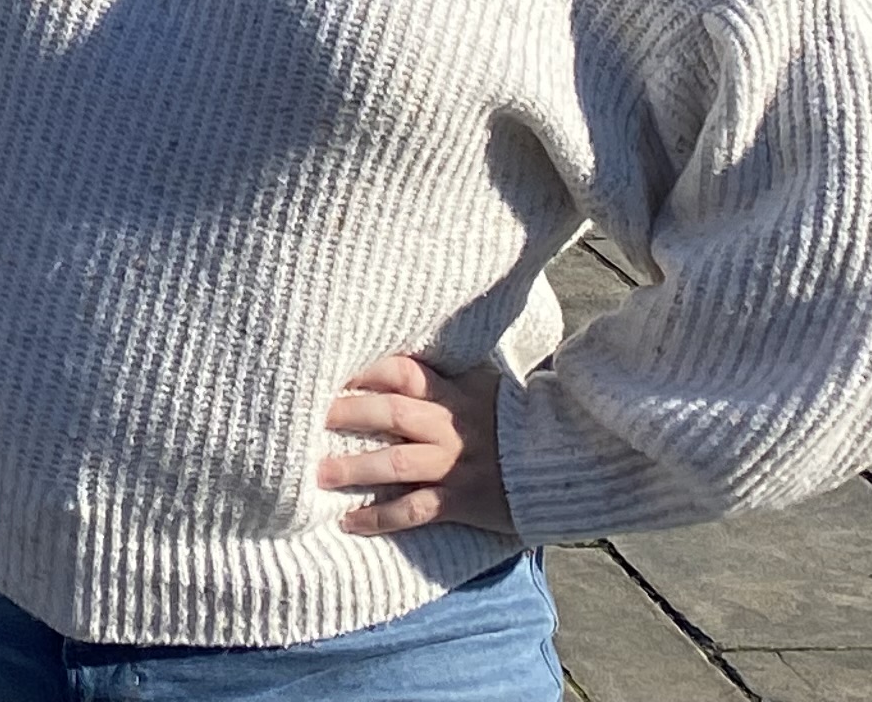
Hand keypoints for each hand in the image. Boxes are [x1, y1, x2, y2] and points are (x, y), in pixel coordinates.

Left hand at [318, 353, 510, 536]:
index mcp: (452, 392)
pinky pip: (414, 510)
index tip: (328, 372)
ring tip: (319, 473)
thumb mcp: (481, 383)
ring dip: (355, 468)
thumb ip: (443, 371)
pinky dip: (380, 518)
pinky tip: (349, 522)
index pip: (402, 372)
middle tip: (309, 417)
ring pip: (396, 463)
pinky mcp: (461, 501)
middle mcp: (449, 426)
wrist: (562, 462)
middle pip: (391, 413)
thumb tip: (394, 349)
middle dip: (348, 413)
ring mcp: (453, 465)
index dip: (364, 370)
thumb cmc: (511, 418)